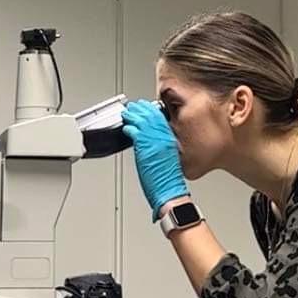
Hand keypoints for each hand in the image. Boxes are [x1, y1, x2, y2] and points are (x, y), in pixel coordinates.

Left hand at [121, 100, 188, 219]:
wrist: (170, 191)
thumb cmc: (168, 180)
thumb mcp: (168, 157)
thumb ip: (160, 145)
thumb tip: (150, 140)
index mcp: (170, 139)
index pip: (160, 118)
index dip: (151, 111)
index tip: (145, 107)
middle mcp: (164, 138)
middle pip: (151, 116)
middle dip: (140, 109)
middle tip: (133, 106)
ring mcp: (154, 141)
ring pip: (142, 121)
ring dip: (133, 115)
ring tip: (127, 113)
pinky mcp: (145, 147)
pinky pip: (135, 132)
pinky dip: (129, 128)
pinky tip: (126, 128)